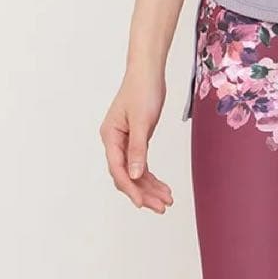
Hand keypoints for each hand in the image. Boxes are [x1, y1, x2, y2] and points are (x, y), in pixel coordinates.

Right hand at [99, 65, 173, 213]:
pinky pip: (141, 163)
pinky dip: (151, 175)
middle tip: (162, 207)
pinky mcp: (136, 139)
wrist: (149, 70)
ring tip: (167, 201)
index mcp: (110, 137)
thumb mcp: (142, 120)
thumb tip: (134, 176)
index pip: (118, 169)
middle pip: (127, 175)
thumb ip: (138, 148)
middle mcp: (115, 142)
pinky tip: (162, 187)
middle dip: (144, 192)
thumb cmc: (142, 89)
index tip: (143, 203)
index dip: (130, 188)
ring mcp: (125, 141)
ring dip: (150, 187)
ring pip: (135, 172)